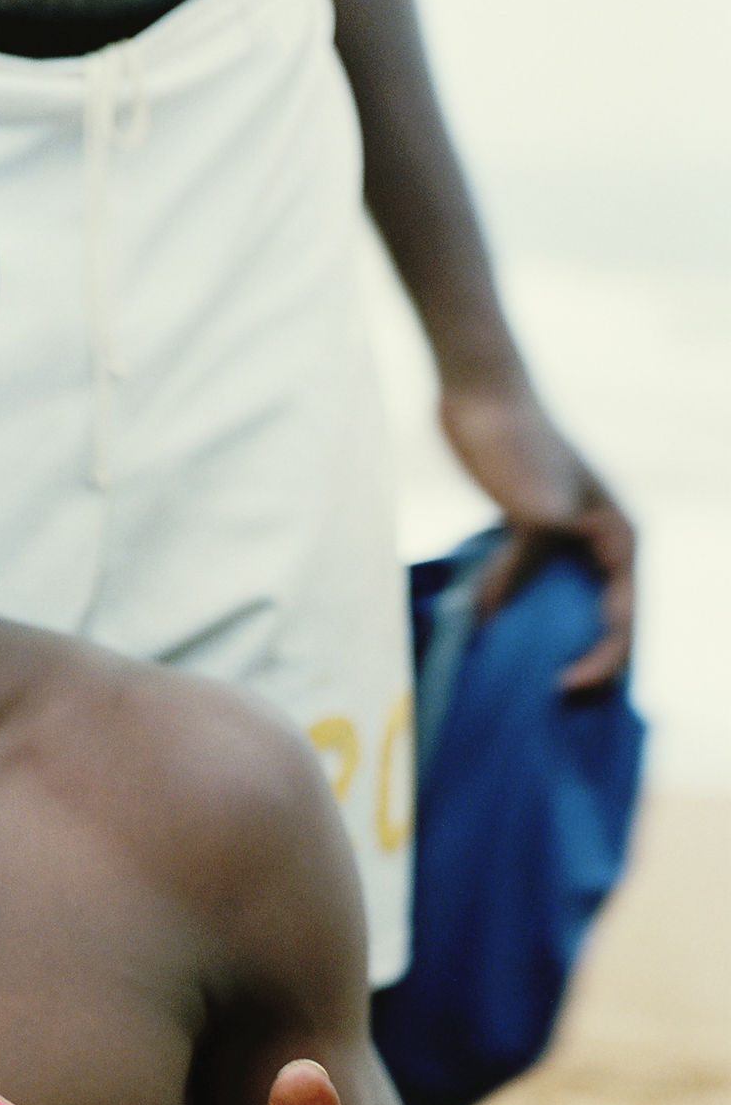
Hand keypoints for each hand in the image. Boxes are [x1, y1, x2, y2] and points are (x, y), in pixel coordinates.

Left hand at [438, 367, 635, 689]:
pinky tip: (491, 641)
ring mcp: (564, 539)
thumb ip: (527, 565)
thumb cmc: (517, 444)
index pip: (624, 617)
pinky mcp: (526, 535)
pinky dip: (513, 613)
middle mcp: (601, 541)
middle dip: (587, 663)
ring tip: (532, 690)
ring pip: (566, 605)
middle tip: (555, 707)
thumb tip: (493, 616)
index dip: (602, 660)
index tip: (563, 687)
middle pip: (604, 619)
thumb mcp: (533, 511)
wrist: (481, 396)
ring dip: (551, 643)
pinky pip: (529, 587)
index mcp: (620, 537)